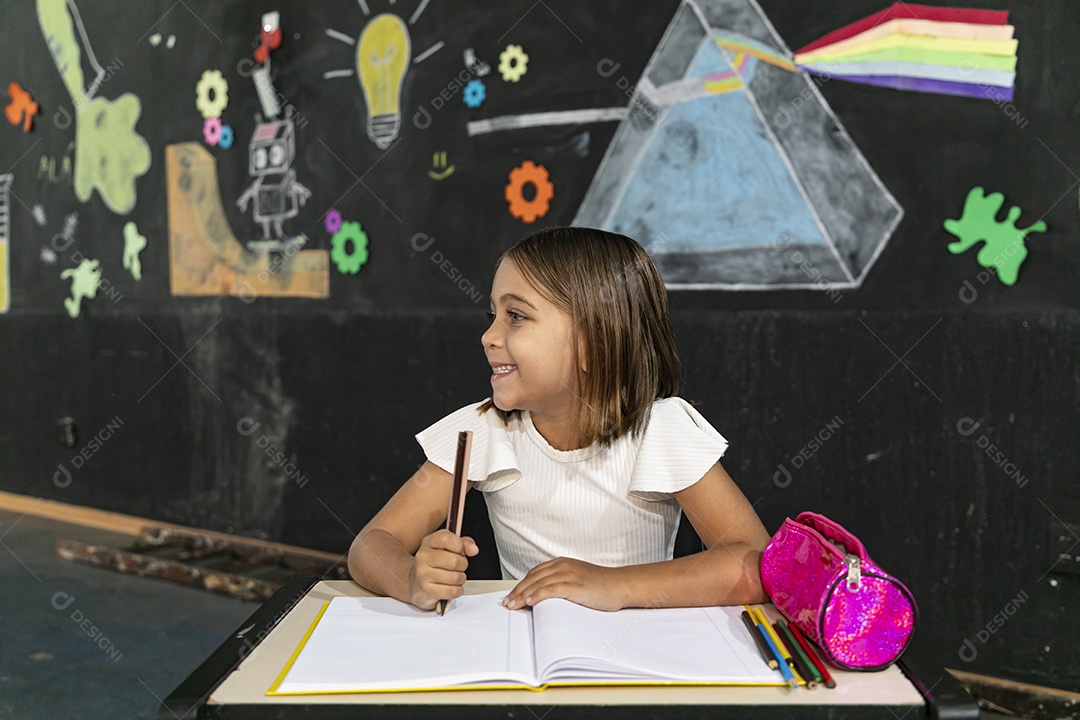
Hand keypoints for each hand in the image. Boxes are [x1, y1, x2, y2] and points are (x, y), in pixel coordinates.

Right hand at [407, 530, 477, 609]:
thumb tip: (473, 549)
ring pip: (455, 578)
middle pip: (454, 561)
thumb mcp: (449, 547)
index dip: (459, 545)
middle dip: (463, 565)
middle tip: (459, 566)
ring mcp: (423, 574)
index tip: (461, 550)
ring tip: (454, 576)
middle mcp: (423, 557)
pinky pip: (452, 591)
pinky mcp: (427, 590)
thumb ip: (464, 543)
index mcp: (429, 542)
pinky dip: (457, 590)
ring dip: (461, 578)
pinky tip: (451, 586)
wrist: (416, 581)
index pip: (446, 538)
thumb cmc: (436, 562)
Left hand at [502, 557, 625, 611]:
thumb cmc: (601, 585)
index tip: (511, 595)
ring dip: (522, 595)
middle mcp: (563, 566)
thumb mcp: (577, 579)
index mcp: (562, 563)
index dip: (520, 585)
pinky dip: (537, 595)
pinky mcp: (574, 585)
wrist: (620, 585)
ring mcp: (568, 574)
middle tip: (507, 603)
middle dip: (517, 591)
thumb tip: (542, 597)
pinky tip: (529, 602)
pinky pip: (550, 590)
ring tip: (513, 606)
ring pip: (538, 584)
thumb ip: (560, 583)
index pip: (534, 573)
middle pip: (532, 578)